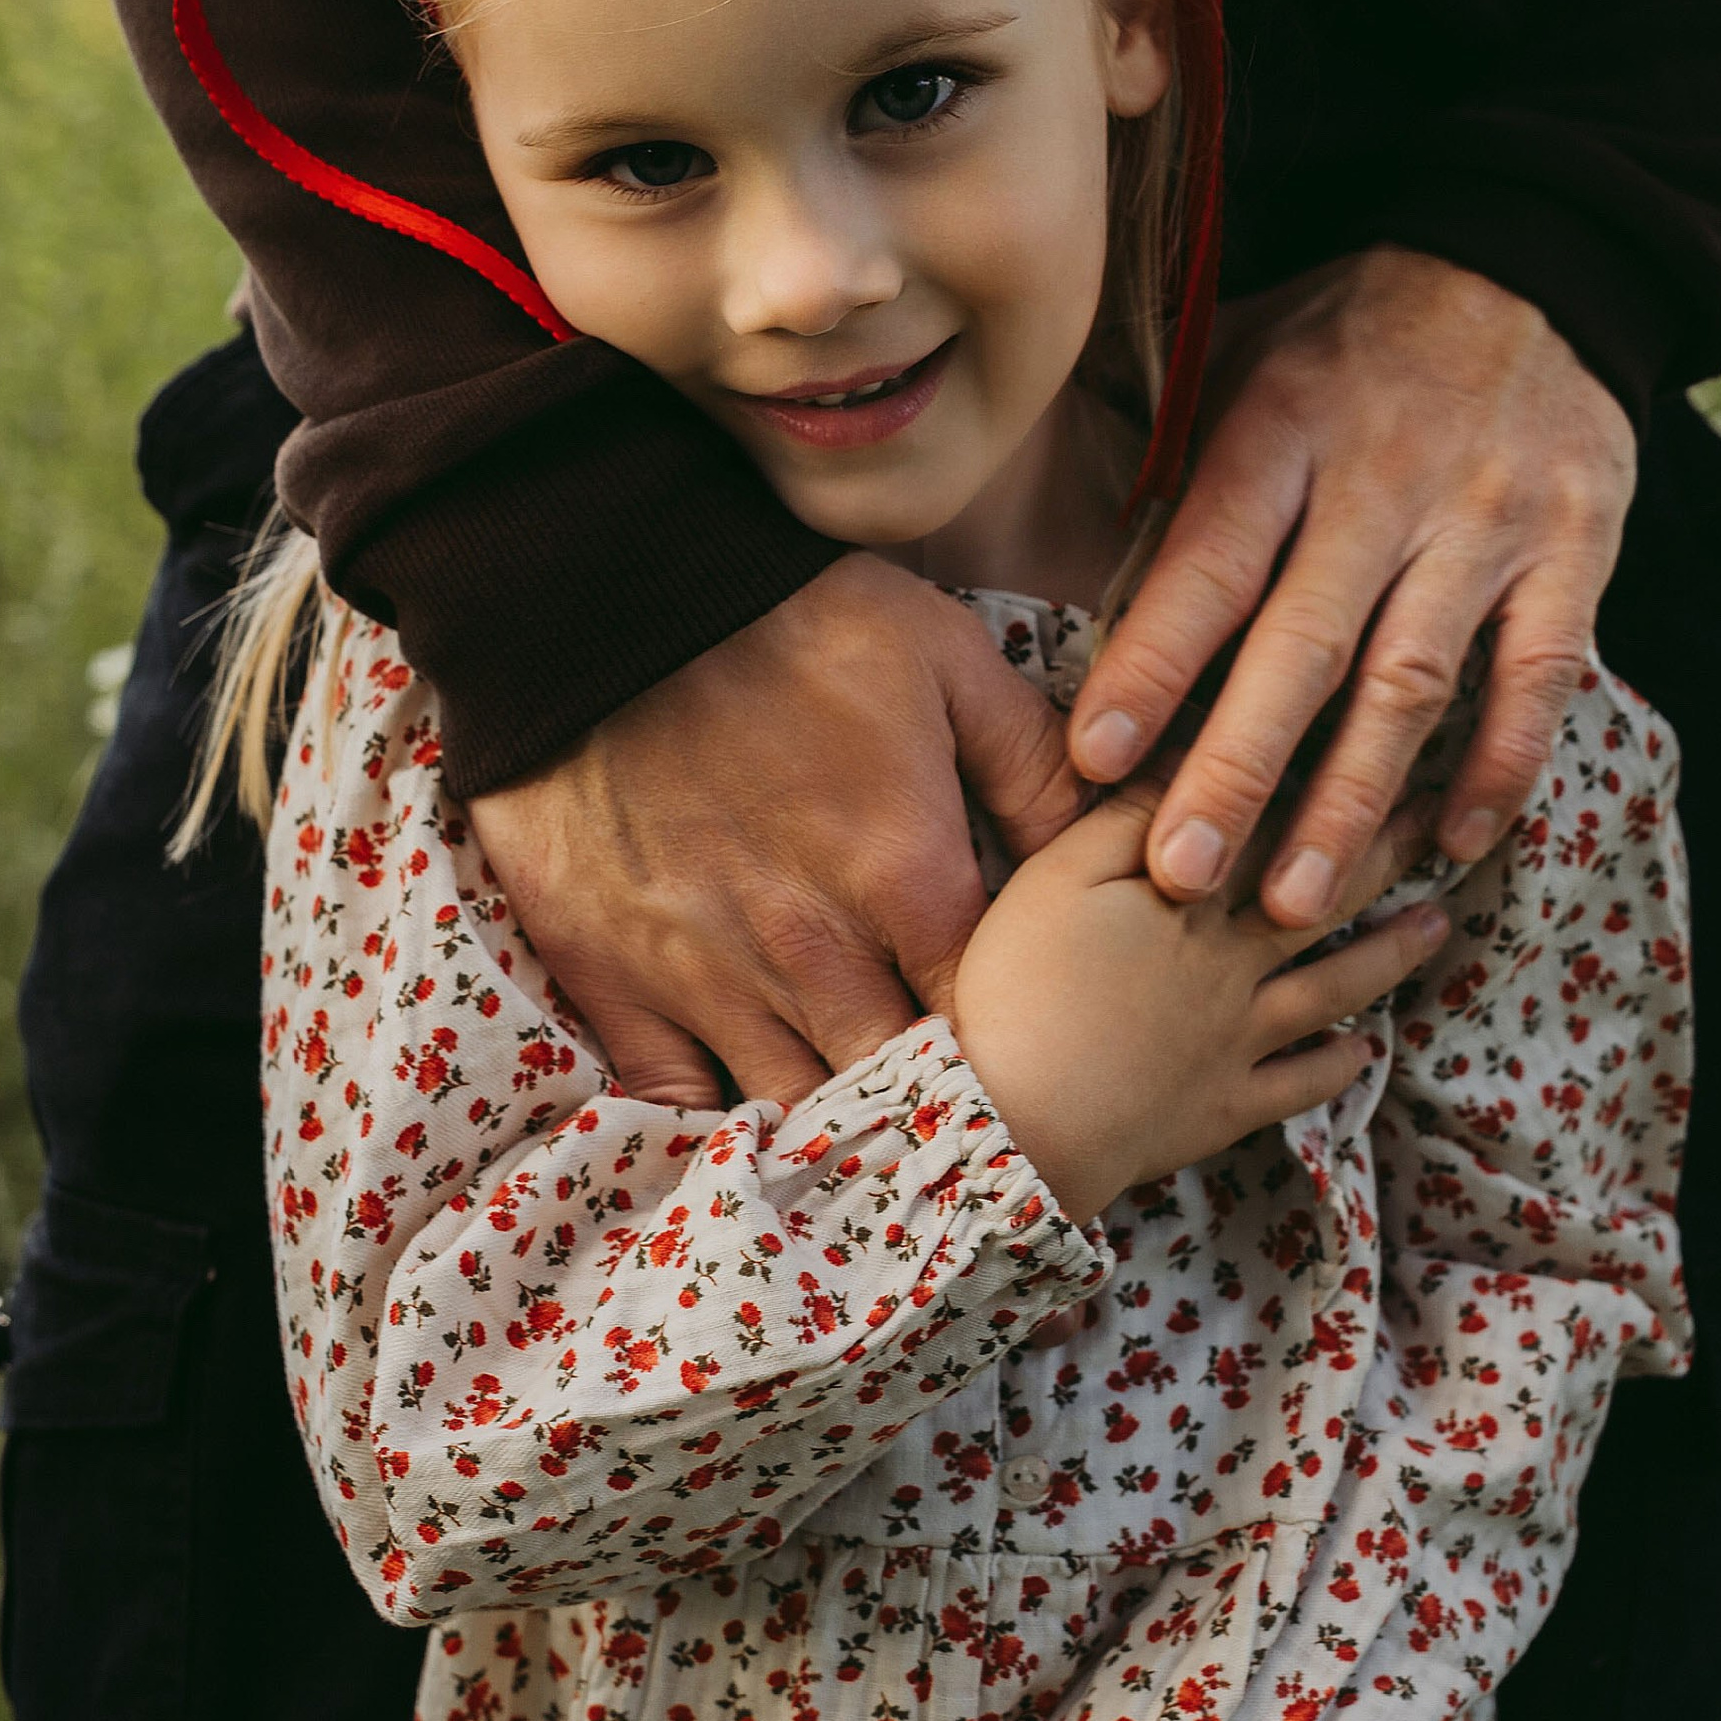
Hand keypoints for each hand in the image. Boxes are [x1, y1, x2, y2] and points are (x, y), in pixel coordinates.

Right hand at [473, 557, 1076, 1112]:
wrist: (605, 590)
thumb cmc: (788, 616)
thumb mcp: (946, 658)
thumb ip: (1035, 767)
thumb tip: (1116, 849)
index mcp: (904, 877)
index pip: (988, 1025)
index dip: (1014, 1055)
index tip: (1027, 1063)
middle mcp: (807, 948)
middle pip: (894, 1092)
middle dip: (929, 1113)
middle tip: (952, 1119)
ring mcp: (701, 970)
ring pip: (789, 1110)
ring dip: (829, 1122)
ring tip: (859, 1130)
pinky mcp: (609, 971)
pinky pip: (668, 1100)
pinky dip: (710, 1119)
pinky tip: (744, 1115)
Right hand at [948, 789, 1441, 1222]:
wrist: (1018, 1119)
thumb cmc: (1021, 982)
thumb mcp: (1060, 873)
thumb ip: (1131, 816)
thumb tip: (1196, 762)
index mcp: (1196, 898)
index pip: (1272, 825)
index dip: (1323, 783)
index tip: (1378, 746)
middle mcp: (1235, 963)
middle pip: (1322, 896)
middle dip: (1386, 853)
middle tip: (1441, 820)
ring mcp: (1238, 1039)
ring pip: (1333, 986)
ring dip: (1390, 955)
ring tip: (1436, 925)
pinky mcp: (1223, 1107)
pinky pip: (1301, 1085)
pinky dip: (1340, 1066)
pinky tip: (1366, 1050)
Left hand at [1071, 249, 1635, 930]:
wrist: (1530, 260)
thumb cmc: (1351, 332)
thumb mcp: (1246, 348)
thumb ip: (1172, 449)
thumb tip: (1060, 540)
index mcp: (1284, 427)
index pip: (1210, 559)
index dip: (1155, 660)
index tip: (1093, 756)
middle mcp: (1385, 480)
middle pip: (1305, 644)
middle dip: (1239, 767)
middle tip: (1182, 876)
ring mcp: (1487, 520)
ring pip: (1413, 681)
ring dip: (1353, 799)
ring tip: (1297, 899)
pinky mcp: (1574, 549)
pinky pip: (1538, 676)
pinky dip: (1499, 766)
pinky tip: (1451, 844)